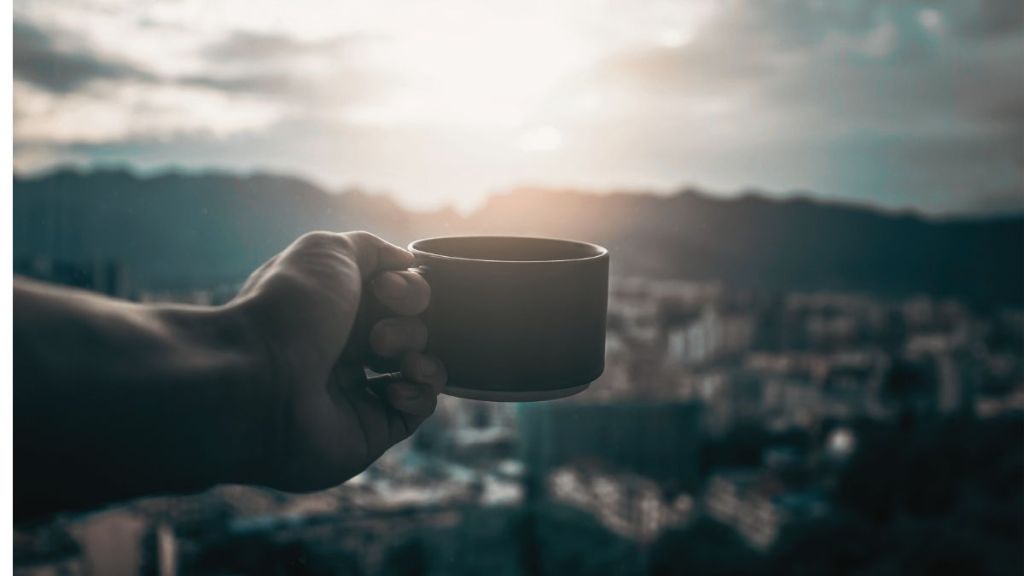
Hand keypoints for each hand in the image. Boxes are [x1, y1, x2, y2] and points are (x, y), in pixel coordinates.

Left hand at [233, 231, 445, 490]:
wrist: (254, 383)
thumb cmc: (288, 310)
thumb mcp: (327, 251)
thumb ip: (372, 248)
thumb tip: (409, 262)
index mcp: (331, 309)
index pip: (394, 295)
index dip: (405, 288)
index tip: (387, 288)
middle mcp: (343, 349)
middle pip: (411, 328)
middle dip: (409, 323)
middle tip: (378, 335)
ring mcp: (357, 392)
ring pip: (420, 366)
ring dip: (420, 355)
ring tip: (392, 359)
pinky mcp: (371, 431)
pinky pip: (419, 408)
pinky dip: (420, 392)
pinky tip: (395, 388)